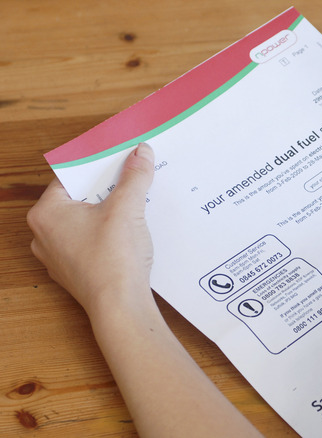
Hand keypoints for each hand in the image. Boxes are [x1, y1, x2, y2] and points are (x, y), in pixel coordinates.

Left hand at [28, 143, 155, 316]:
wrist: (120, 306)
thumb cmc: (112, 259)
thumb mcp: (126, 208)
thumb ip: (134, 177)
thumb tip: (141, 153)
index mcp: (46, 214)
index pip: (70, 178)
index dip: (96, 168)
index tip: (117, 161)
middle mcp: (43, 235)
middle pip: (78, 200)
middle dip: (105, 191)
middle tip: (129, 182)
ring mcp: (57, 257)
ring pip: (83, 223)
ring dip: (107, 215)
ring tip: (132, 209)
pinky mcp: (74, 272)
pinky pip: (89, 244)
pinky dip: (106, 237)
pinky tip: (127, 237)